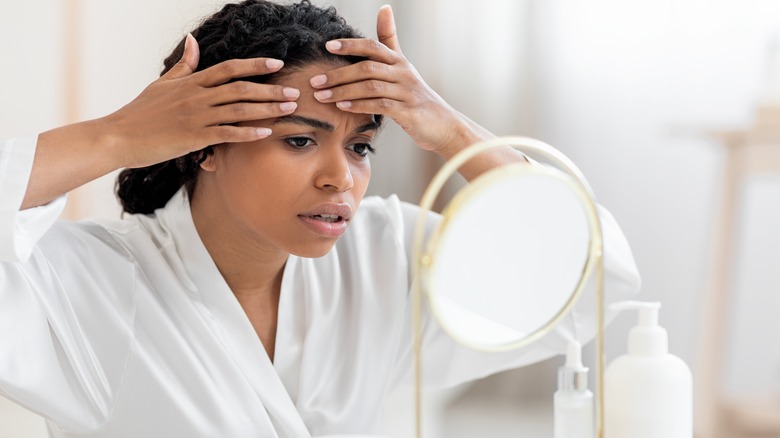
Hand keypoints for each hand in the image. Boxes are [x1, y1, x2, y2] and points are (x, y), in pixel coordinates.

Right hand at [104, 33, 299, 168]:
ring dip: (266, 108)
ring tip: (289, 109)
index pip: (229, 69)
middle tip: (294, 91)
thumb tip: (192, 41)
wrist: (118, 136)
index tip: (277, 64)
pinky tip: (266, 132)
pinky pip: (226, 133)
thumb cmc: (141, 112)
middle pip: (241, 88)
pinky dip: (247, 132)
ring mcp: (196, 116)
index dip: (255, 66)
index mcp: (191, 82)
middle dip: (270, 89)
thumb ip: (184, 65)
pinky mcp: (193, 137)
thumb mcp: (162, 83)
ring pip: (238, 109)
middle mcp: (197, 96)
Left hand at [309, 6, 474, 154]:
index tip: (328, 46)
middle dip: (338, 74)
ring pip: (370, 86)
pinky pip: (380, 105)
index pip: (372, 47)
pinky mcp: (408, 111)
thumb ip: (390, 40)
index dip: (350, 45)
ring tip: (322, 97)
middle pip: (367, 67)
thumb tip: (383, 8)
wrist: (443, 125)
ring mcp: (407, 92)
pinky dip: (359, 105)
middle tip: (315, 81)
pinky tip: (342, 108)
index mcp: (399, 61)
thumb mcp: (403, 66)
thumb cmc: (417, 97)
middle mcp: (403, 73)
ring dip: (343, 91)